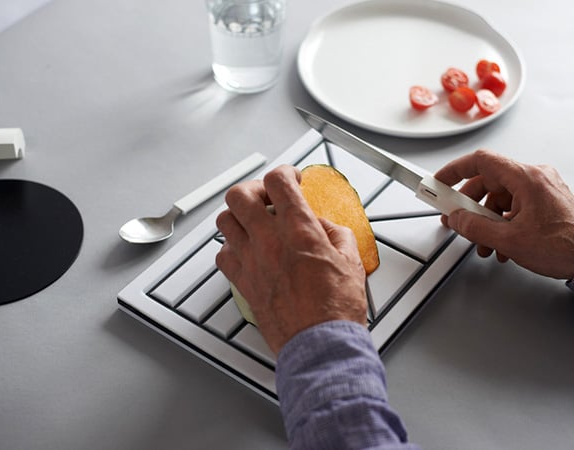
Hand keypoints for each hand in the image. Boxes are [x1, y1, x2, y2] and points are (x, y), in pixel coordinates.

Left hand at [215, 165, 367, 354]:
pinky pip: (222, 256)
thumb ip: (335, 233)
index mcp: (299, 229)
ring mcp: (252, 262)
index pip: (278, 181)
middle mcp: (269, 241)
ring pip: (225, 221)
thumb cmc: (337, 308)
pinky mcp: (243, 283)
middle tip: (267, 198)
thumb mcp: (351, 260)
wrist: (320, 344)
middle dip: (253, 189)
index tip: (291, 178)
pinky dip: (231, 248)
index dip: (285, 172)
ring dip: (238, 216)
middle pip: (240, 195)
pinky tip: (246, 251)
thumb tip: (322, 225)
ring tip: (253, 222)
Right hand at [435, 149, 573, 278]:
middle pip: (488, 182)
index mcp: (527, 178)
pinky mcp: (545, 203)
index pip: (481, 161)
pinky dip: (502, 224)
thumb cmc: (569, 245)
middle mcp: (535, 178)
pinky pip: (513, 207)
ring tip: (484, 242)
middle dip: (470, 206)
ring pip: (500, 198)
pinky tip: (500, 244)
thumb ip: (476, 228)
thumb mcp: (510, 240)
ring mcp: (541, 190)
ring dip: (486, 221)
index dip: (454, 170)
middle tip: (456, 219)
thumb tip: (457, 219)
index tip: (439, 182)